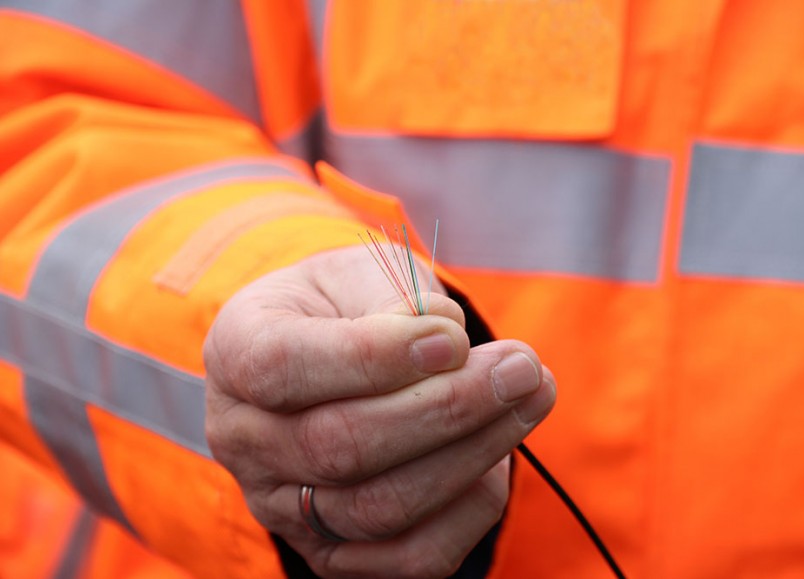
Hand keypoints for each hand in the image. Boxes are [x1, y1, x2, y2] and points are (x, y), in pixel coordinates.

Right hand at [204, 245, 555, 577]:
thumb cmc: (343, 306)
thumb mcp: (356, 272)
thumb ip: (393, 298)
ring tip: (529, 398)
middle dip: (447, 409)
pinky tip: (498, 457)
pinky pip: (410, 557)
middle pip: (341, 446)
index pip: (285, 366)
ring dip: (472, 455)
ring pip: (381, 508)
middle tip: (521, 368)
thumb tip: (448, 346)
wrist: (325, 353)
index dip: (375, 356)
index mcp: (238, 353)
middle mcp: (246, 439)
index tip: (454, 337)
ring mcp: (285, 505)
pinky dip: (469, 511)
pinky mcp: (334, 550)